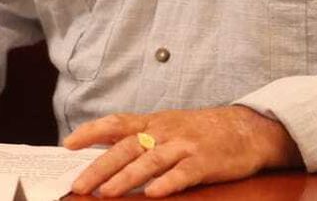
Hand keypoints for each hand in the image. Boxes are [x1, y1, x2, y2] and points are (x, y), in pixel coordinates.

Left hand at [63, 106, 300, 197]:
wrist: (247, 128)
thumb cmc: (203, 132)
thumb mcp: (169, 127)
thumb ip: (141, 138)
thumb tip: (106, 156)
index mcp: (154, 122)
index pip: (117, 123)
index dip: (91, 131)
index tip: (68, 144)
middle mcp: (166, 131)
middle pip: (127, 147)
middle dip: (100, 166)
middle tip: (79, 185)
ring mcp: (186, 145)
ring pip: (151, 161)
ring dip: (126, 177)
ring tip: (107, 193)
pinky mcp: (205, 161)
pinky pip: (183, 173)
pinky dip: (168, 183)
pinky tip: (154, 194)